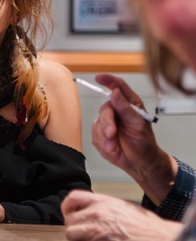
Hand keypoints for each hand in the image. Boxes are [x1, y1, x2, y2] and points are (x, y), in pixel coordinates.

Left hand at [62, 189, 178, 240]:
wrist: (159, 240)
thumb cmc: (145, 225)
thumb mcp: (122, 206)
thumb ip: (102, 207)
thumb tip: (88, 210)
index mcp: (102, 202)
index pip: (72, 198)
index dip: (67, 207)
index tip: (69, 213)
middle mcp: (96, 214)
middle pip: (69, 220)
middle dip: (75, 226)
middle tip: (86, 231)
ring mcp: (95, 231)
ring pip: (71, 234)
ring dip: (79, 238)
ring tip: (93, 240)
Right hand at [91, 73, 175, 204]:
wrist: (139, 162)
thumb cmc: (144, 143)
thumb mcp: (138, 124)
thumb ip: (125, 108)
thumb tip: (115, 93)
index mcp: (130, 105)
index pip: (118, 88)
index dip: (109, 81)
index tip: (99, 78)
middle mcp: (118, 111)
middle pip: (105, 109)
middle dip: (107, 124)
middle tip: (111, 134)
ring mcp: (108, 122)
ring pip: (99, 123)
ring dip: (106, 137)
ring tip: (115, 146)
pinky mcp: (99, 133)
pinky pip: (95, 134)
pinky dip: (103, 142)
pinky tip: (112, 147)